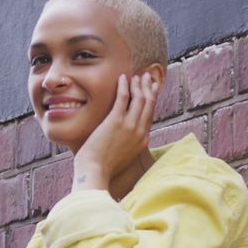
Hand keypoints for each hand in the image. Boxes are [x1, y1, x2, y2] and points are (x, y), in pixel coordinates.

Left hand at [72, 72, 159, 189]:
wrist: (95, 172)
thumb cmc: (104, 167)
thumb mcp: (124, 156)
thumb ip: (129, 144)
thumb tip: (126, 139)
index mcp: (142, 140)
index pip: (150, 115)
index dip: (152, 99)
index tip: (152, 89)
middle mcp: (139, 131)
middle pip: (149, 104)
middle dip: (149, 88)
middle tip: (147, 77)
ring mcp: (129, 125)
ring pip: (139, 99)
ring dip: (138, 84)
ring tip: (136, 75)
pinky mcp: (115, 121)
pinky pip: (123, 98)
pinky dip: (124, 86)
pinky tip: (122, 78)